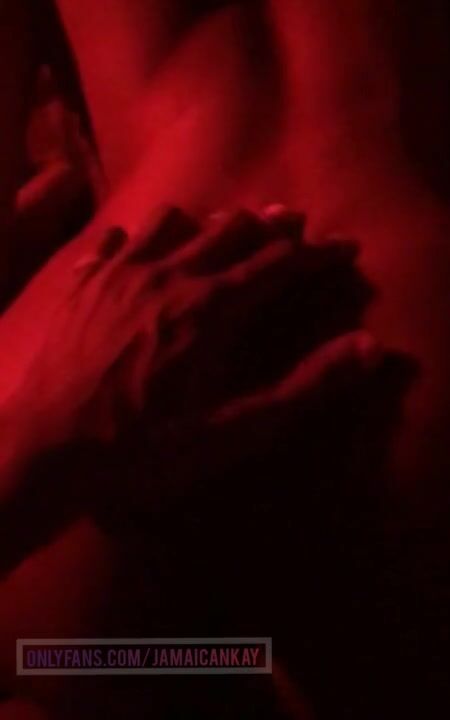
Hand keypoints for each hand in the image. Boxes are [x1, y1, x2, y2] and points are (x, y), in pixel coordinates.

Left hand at [3, 206, 379, 506]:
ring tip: (221, 234)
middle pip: (232, 230)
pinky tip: (139, 252)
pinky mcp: (81, 283)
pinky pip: (116, 240)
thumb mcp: (231, 433)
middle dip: (271, 228)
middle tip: (294, 226)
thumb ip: (303, 389)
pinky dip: (139, 240)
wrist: (44, 452)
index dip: (320, 252)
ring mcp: (119, 273)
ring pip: (174, 221)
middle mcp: (168, 275)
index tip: (346, 246)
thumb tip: (371, 348)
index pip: (280, 263)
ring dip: (207, 224)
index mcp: (211, 308)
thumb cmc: (141, 450)